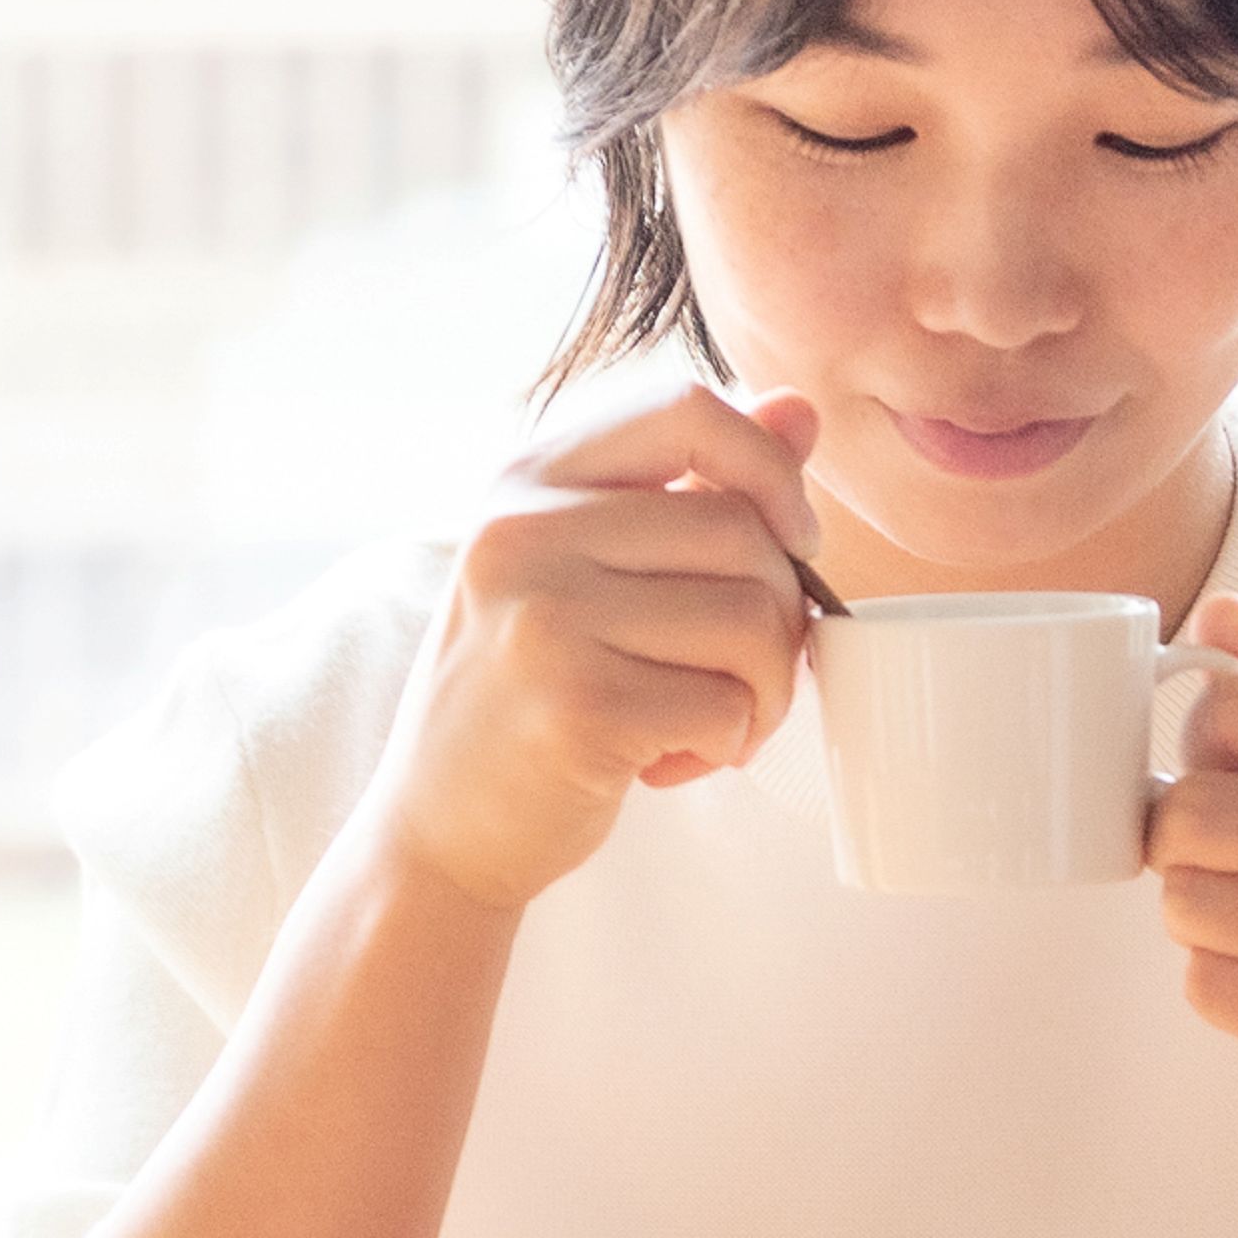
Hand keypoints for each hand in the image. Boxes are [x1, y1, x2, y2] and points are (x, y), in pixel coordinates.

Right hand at [370, 385, 826, 915]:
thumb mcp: (588, 568)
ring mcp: (543, 617)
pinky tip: (665, 763)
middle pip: (743, 530)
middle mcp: (523, 532)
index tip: (789, 537)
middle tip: (741, 676)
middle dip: (781, 616)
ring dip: (762, 692)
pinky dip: (724, 745)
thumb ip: (692, 485)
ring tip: (703, 723)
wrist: (437, 828)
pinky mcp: (574, 707)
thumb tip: (800, 409)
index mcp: (526, 479)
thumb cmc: (528, 693)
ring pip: (753, 619)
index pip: (685, 409)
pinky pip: (726, 705)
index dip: (768, 467)